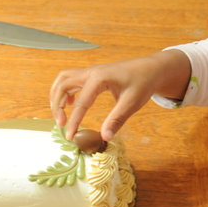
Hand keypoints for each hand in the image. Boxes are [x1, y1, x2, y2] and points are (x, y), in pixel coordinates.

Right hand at [49, 50, 190, 140]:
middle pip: (62, 86)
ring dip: (57, 96)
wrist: (150, 68)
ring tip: (60, 114)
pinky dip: (65, 91)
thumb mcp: (131, 103)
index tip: (70, 136)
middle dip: (57, 106)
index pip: (81, 103)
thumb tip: (105, 137)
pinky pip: (70, 79)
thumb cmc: (143, 83)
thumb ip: (116, 120)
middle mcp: (90, 72)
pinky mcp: (92, 74)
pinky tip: (72, 103)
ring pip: (63, 80)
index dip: (73, 121)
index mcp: (99, 79)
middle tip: (60, 124)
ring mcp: (90, 71)